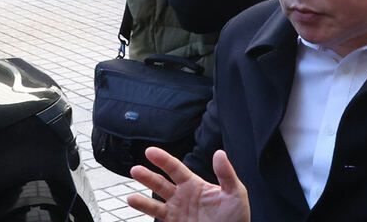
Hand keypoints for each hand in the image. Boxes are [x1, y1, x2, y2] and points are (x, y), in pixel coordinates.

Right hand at [127, 147, 250, 221]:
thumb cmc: (236, 217)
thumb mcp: (235, 192)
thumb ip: (226, 173)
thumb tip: (219, 153)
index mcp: (195, 185)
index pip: (176, 168)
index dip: (163, 159)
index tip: (150, 151)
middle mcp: (182, 196)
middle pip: (161, 183)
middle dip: (147, 176)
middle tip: (135, 170)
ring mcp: (176, 211)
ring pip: (154, 202)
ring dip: (142, 198)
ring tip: (130, 195)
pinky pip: (156, 217)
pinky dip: (144, 211)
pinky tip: (135, 205)